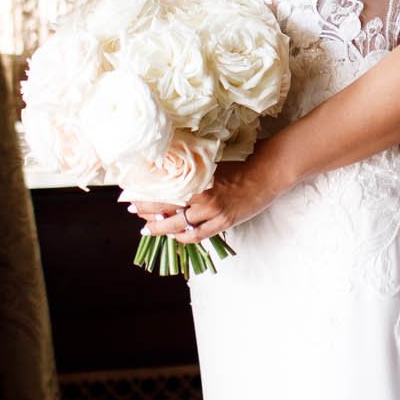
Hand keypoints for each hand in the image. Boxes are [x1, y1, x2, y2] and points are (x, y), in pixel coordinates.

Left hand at [121, 143, 290, 243]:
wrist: (267, 173)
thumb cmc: (241, 163)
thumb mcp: (212, 162)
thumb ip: (192, 169)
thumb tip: (169, 170)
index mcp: (198, 177)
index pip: (164, 188)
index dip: (146, 192)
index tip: (131, 192)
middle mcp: (202, 195)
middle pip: (166, 207)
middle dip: (146, 210)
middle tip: (132, 210)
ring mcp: (213, 211)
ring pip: (178, 225)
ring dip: (159, 228)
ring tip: (147, 229)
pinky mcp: (223, 222)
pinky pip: (196, 235)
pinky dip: (182, 238)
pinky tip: (174, 236)